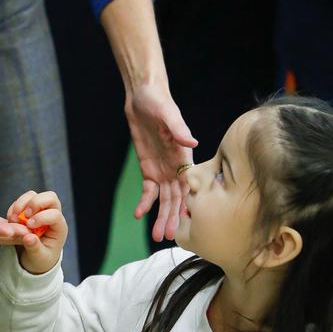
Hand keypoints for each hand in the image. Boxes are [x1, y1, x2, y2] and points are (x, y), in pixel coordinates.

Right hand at [8, 190, 67, 274]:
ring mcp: (41, 209)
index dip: (42, 217)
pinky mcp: (30, 209)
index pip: (55, 215)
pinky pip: (23, 200)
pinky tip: (10, 219)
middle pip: (50, 197)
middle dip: (35, 203)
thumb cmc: (41, 258)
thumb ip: (35, 248)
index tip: (29, 226)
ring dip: (22, 203)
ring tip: (13, 219)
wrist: (35, 257)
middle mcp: (52, 215)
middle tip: (24, 215)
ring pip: (34, 195)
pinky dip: (15, 207)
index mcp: (59, 228)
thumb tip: (28, 238)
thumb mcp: (39, 258)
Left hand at [124, 77, 196, 242]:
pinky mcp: (148, 167)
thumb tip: (193, 144)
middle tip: (167, 236)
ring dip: (161, 216)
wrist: (142, 95)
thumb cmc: (158, 101)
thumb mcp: (168, 113)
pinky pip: (148, 190)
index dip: (188, 204)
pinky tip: (139, 215)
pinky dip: (145, 203)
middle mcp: (175, 166)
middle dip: (173, 217)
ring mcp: (162, 169)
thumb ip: (179, 130)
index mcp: (184, 156)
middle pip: (176, 198)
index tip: (186, 223)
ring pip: (164, 199)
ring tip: (157, 235)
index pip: (189, 186)